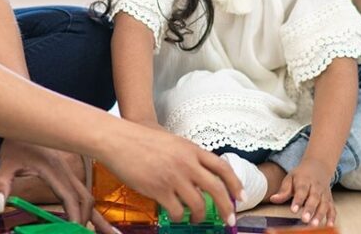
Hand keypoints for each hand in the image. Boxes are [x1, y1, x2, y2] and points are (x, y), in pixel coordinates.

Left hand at [0, 139, 110, 232]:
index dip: (75, 215)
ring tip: (107, 231)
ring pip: (87, 194)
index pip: (69, 196)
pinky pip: (81, 191)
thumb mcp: (5, 164)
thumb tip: (0, 206)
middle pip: (85, 197)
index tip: (76, 229)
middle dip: (91, 218)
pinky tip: (92, 217)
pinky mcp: (67, 172)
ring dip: (94, 213)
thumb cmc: (14, 144)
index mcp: (52, 169)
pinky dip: (87, 206)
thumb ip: (1, 185)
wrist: (23, 123)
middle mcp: (65, 170)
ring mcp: (68, 171)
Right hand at [96, 122, 242, 225]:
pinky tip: (175, 215)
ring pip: (198, 204)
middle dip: (226, 207)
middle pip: (216, 189)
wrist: (119, 140)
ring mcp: (174, 177)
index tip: (241, 197)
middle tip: (229, 219)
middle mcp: (187, 163)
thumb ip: (188, 156)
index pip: (222, 168)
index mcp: (192, 149)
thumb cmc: (142, 139)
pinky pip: (176, 211)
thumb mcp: (173, 142)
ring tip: (195, 219)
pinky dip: (178, 217)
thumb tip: (201, 174)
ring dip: (199, 216)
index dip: (235, 184)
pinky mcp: (158, 190)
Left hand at [268, 158, 335, 225]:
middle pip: (314, 198)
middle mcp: (316, 187)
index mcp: (304, 180)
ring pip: (324, 203)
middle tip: (305, 220)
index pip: (301, 190)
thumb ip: (283, 190)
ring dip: (320, 214)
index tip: (293, 210)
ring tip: (314, 224)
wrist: (318, 166)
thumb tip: (273, 199)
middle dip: (310, 209)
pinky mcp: (329, 199)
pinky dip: (332, 216)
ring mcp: (324, 193)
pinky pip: (332, 208)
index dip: (298, 200)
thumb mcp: (290, 178)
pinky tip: (329, 225)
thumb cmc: (301, 175)